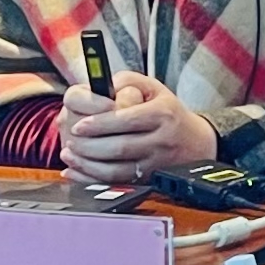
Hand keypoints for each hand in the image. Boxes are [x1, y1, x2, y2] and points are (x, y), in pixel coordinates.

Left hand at [64, 71, 218, 185]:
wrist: (195, 142)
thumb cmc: (166, 111)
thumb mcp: (152, 87)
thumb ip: (125, 81)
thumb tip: (100, 86)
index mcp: (162, 114)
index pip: (126, 120)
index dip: (99, 124)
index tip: (79, 125)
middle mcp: (161, 140)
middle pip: (119, 147)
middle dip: (88, 146)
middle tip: (70, 140)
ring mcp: (155, 163)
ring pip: (117, 170)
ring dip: (87, 164)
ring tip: (70, 154)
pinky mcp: (148, 180)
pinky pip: (117, 183)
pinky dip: (92, 180)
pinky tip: (76, 172)